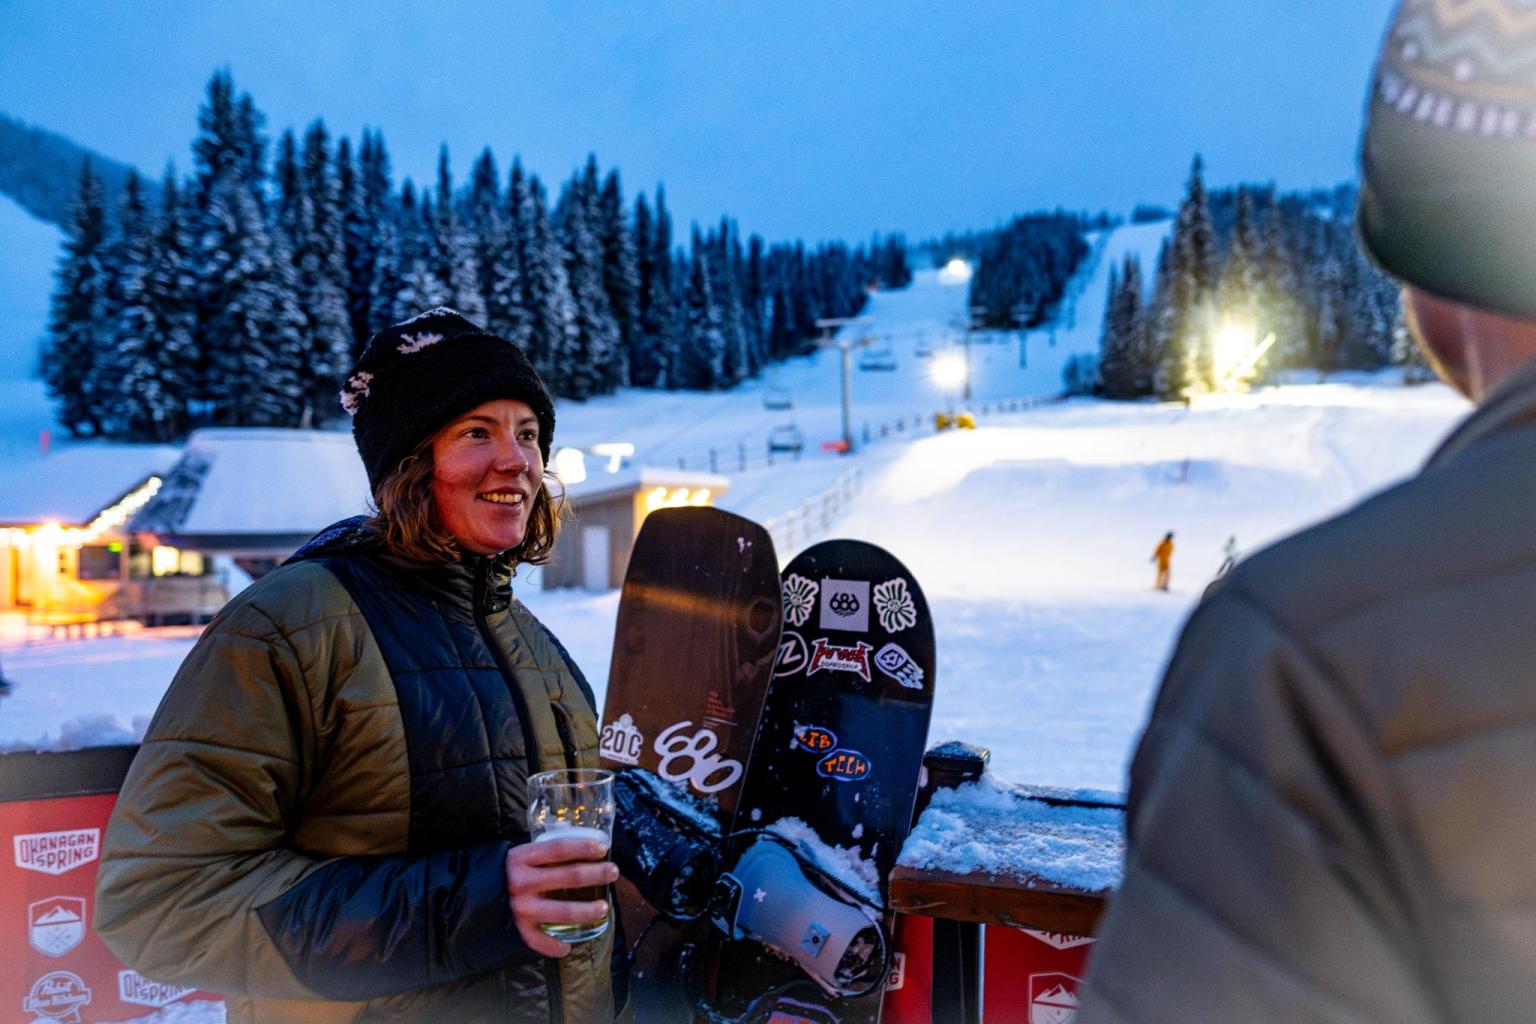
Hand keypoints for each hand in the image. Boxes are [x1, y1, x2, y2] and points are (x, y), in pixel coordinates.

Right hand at [505, 836, 617, 957]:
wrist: (468, 894)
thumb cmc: (504, 872)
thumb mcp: (519, 856)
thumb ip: (543, 855)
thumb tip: (583, 849)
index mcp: (521, 858)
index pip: (559, 849)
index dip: (583, 846)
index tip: (603, 847)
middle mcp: (521, 882)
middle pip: (568, 876)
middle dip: (596, 874)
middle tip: (613, 872)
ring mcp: (519, 907)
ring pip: (563, 911)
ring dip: (587, 910)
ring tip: (603, 907)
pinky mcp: (516, 928)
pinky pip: (540, 941)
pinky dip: (555, 947)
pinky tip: (568, 946)